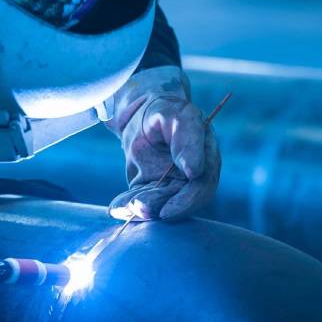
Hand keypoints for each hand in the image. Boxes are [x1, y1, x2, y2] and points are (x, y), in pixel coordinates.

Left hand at [104, 66, 220, 220]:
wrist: (142, 112)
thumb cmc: (164, 110)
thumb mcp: (176, 116)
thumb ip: (187, 139)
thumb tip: (194, 171)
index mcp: (205, 158)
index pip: (201, 188)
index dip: (185, 203)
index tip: (166, 211)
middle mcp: (191, 176)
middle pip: (179, 202)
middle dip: (159, 208)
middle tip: (139, 208)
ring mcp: (169, 183)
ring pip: (158, 204)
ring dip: (141, 209)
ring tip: (123, 207)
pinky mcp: (150, 187)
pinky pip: (140, 200)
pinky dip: (127, 206)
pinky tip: (116, 208)